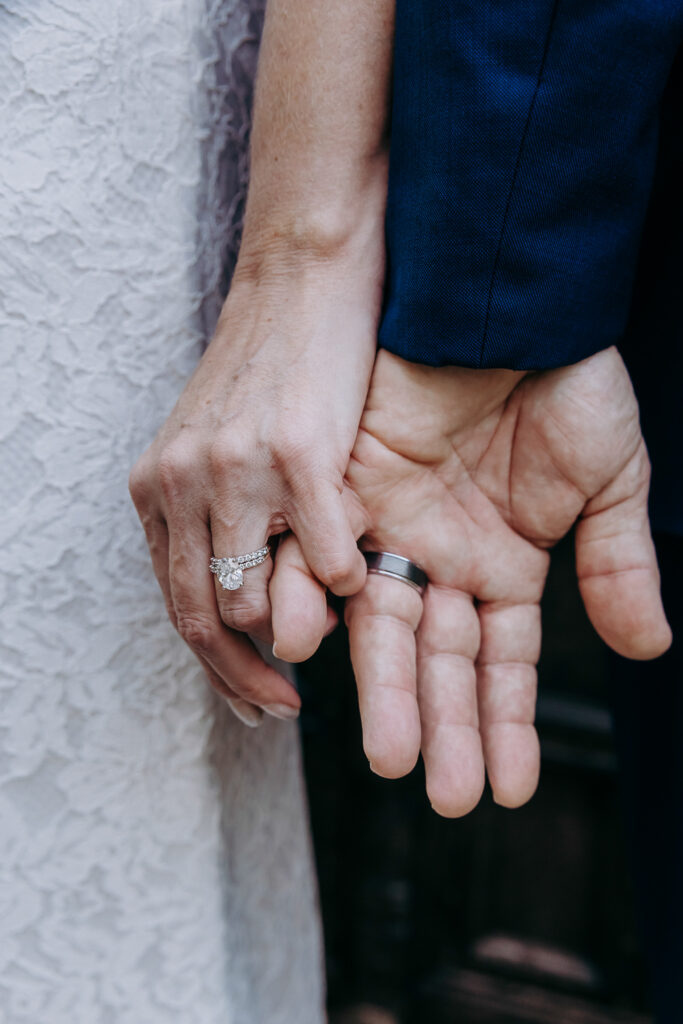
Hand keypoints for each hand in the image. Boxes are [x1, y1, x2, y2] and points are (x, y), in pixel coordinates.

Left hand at [128, 245, 382, 717]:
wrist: (303, 277)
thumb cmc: (273, 365)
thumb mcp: (216, 444)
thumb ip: (215, 518)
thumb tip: (246, 598)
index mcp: (160, 487)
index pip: (175, 607)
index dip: (216, 670)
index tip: (255, 703)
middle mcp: (183, 482)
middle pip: (205, 619)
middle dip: (246, 680)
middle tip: (285, 704)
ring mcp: (236, 469)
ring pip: (257, 601)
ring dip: (301, 627)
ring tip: (333, 620)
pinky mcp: (296, 451)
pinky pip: (325, 556)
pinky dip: (345, 580)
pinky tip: (361, 573)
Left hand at [342, 347, 670, 814]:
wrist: (506, 302)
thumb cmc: (566, 383)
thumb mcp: (610, 478)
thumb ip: (618, 565)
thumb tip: (648, 650)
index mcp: (505, 565)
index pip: (503, 665)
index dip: (506, 725)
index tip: (510, 788)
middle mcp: (443, 559)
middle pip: (439, 661)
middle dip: (442, 726)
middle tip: (442, 794)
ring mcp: (391, 528)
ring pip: (383, 625)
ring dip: (385, 688)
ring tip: (390, 753)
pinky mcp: (343, 488)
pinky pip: (323, 555)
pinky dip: (316, 599)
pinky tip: (316, 650)